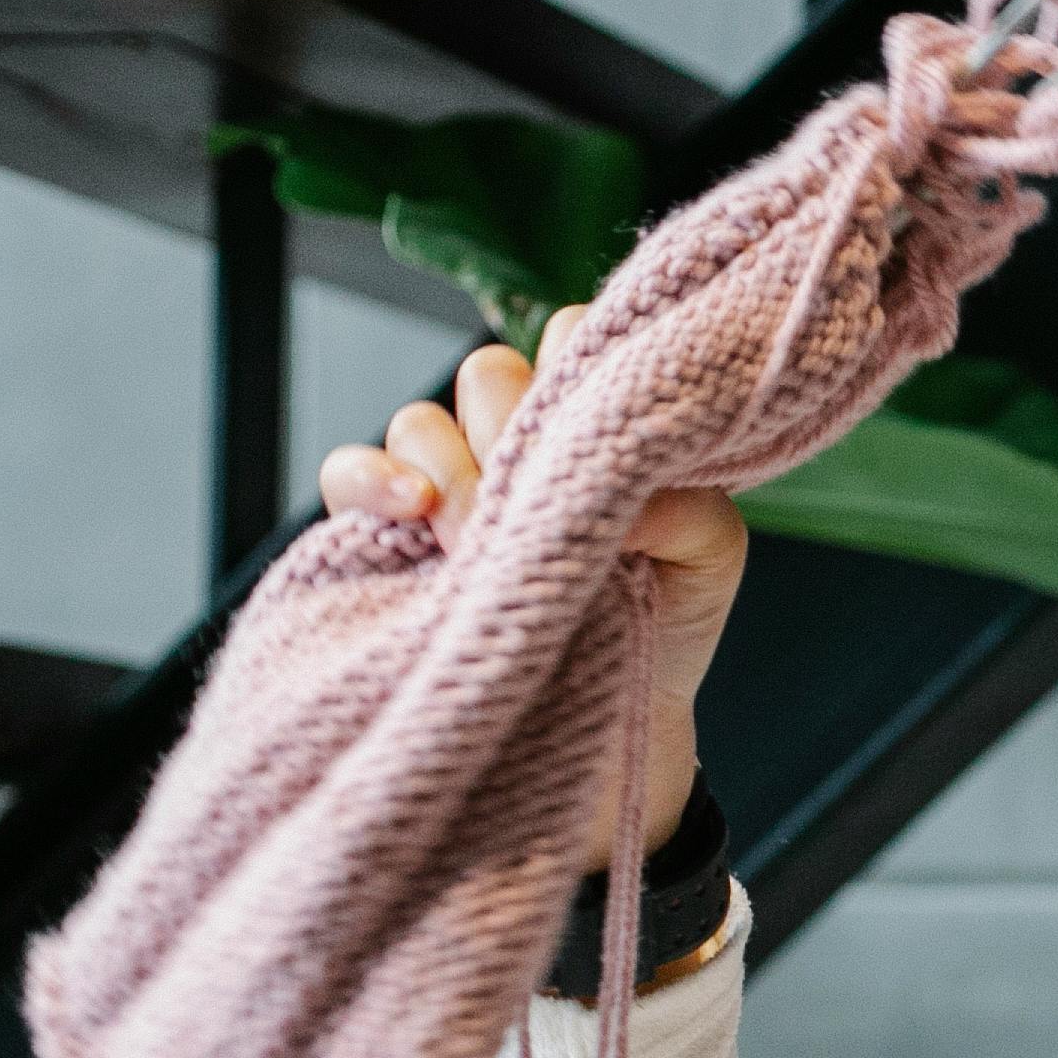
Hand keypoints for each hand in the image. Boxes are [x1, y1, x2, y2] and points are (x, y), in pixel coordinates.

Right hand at [314, 341, 746, 849]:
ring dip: (452, 470)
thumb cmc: (665, 623)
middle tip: (541, 504)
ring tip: (480, 536)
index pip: (569, 338)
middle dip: (513, 431)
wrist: (617, 720)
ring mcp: (447, 481)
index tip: (598, 436)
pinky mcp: (386, 529)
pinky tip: (412, 513)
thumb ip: (691, 505)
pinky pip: (349, 472)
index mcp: (587, 422)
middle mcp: (511, 438)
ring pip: (422, 421)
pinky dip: (371, 481)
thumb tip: (625, 496)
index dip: (579, 373)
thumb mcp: (708, 559)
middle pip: (488, 374)